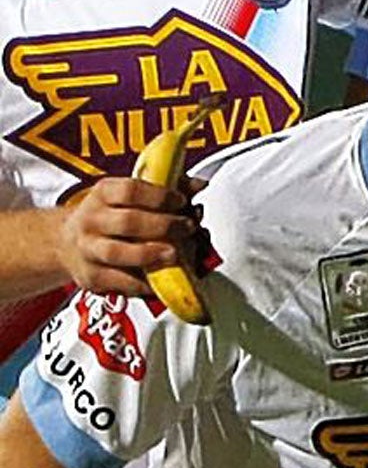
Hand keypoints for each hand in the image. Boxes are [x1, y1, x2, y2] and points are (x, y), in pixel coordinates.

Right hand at [58, 177, 203, 297]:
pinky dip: (145, 282)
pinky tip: (163, 277)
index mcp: (102, 194)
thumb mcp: (131, 196)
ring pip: (117, 253)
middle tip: (188, 228)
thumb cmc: (110, 216)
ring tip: (174, 253)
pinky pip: (120, 281)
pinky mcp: (92, 277)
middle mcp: (91, 220)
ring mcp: (88, 249)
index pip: (130, 190)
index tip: (182, 201)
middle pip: (128, 222)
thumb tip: (199, 185)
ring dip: (151, 254)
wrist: (68, 243)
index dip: (160, 196)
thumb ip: (167, 189)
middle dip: (165, 226)